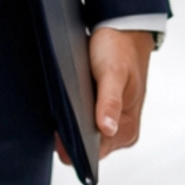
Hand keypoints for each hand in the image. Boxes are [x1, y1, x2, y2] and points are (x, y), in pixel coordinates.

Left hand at [67, 26, 151, 161]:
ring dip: (70, 125)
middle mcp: (121, 132)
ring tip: (60, 107)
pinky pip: (82, 125)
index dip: (74, 145)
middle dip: (70, 135)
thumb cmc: (121, 50)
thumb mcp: (114, 72)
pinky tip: (65, 105)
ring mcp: (111, 125)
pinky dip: (72, 117)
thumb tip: (107, 129)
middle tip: (56, 114)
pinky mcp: (101, 115)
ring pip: (82, 137)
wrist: (123, 31)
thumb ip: (110, 102)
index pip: (94, 153)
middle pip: (87, 147)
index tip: (57, 132)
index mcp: (127, 129)